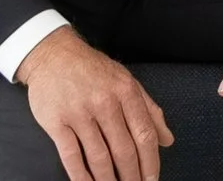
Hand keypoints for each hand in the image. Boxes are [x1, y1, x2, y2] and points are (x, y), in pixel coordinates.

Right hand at [14, 25, 174, 180]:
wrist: (54, 54)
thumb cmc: (94, 70)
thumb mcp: (127, 82)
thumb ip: (150, 110)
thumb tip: (168, 140)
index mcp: (126, 92)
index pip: (145, 135)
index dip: (150, 162)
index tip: (151, 179)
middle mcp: (105, 102)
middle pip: (124, 150)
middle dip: (131, 177)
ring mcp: (79, 112)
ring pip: (99, 157)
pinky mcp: (56, 122)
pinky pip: (71, 156)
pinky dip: (81, 176)